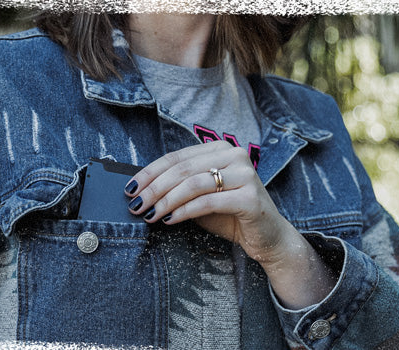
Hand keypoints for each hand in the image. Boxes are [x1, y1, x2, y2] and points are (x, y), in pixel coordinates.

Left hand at [124, 141, 335, 307]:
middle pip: (182, 169)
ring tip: (149, 214)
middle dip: (154, 188)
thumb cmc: (229, 216)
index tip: (130, 187)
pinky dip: (183, 211)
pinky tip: (169, 219)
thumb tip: (141, 190)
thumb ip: (177, 188)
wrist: (267, 237)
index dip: (150, 172)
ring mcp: (245, 174)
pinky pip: (207, 202)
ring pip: (192, 183)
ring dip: (165, 200)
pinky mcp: (250, 197)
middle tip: (136, 204)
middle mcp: (235, 155)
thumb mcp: (199, 197)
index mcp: (220, 149)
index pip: (177, 157)